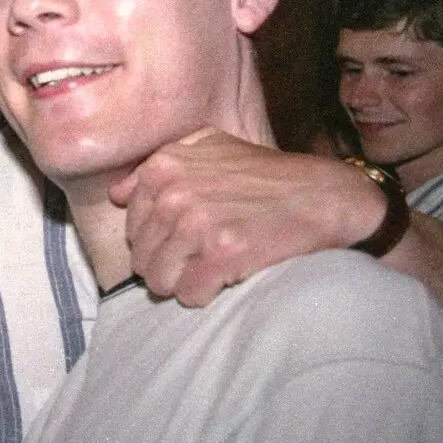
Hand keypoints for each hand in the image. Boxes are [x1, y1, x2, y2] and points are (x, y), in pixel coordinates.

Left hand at [111, 129, 382, 305]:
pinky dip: (204, 294)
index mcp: (164, 167)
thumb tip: (117, 194)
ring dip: (183, 284)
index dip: (157, 241)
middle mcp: (173, 192)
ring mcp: (196, 222)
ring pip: (159, 280)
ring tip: (211, 270)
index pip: (131, 227)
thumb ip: (160, 165)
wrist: (325, 196)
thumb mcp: (210, 147)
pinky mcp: (222, 252)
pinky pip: (188, 293)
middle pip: (141, 258)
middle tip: (200, 261)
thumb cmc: (266, 176)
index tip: (186, 240)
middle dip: (168, 266)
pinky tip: (226, 278)